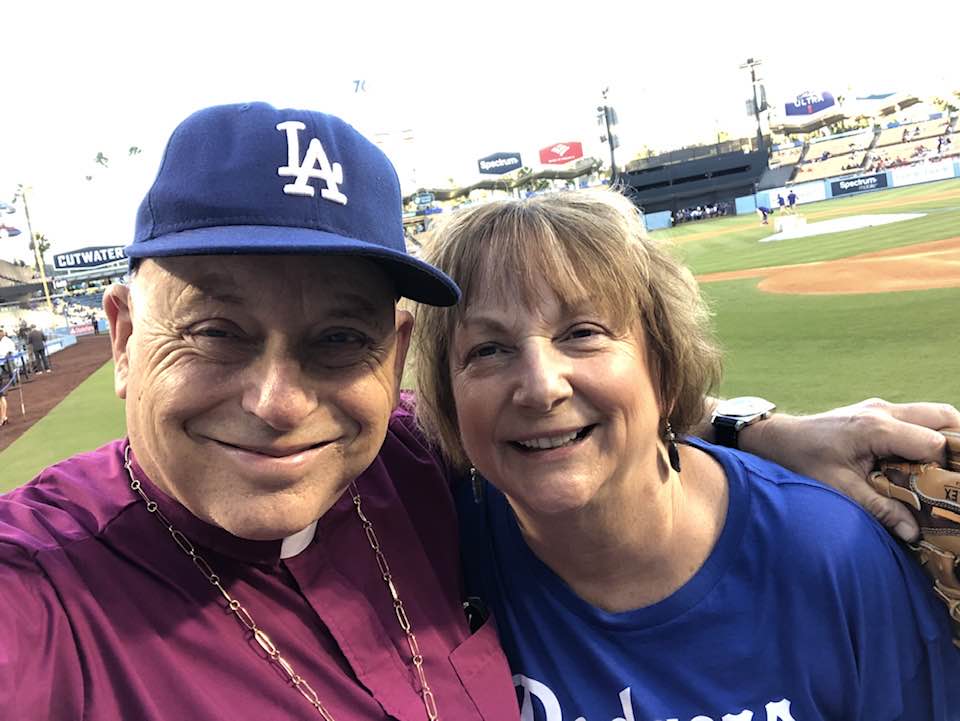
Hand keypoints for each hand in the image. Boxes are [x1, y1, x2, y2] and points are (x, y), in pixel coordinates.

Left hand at [739, 398, 959, 540]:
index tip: (951, 491)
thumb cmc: (804, 461)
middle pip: (945, 416)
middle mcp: (883, 411)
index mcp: (876, 429)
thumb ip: (879, 508)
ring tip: (946, 469)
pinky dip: (930, 433)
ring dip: (947, 436)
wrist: (779, 438)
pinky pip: (917, 416)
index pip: (934, 443)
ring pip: (934, 412)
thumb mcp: (839, 489)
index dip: (949, 467)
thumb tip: (914, 533)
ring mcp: (881, 407)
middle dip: (959, 444)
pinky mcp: (877, 410)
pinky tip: (925, 461)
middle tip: (957, 475)